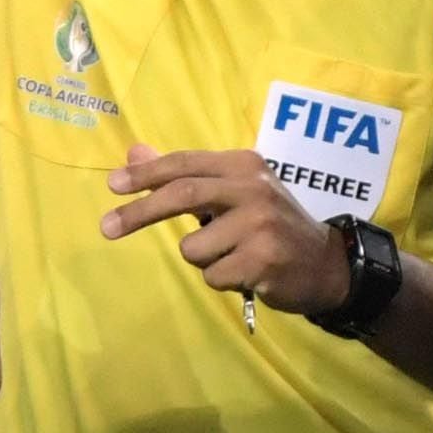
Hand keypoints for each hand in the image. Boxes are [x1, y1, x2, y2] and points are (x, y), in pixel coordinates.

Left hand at [102, 150, 352, 317]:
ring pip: (193, 247)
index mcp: (244, 165)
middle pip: (182, 195)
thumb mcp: (234, 191)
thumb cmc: (270, 225)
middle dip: (139, 212)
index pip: (185, 163)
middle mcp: (253, 188)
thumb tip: (133, 152)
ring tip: (233, 255)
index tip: (112, 185)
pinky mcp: (263, 260)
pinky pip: (212, 276)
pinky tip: (248, 273)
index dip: (146, 173)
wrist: (326, 265)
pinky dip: (221, 279)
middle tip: (106, 228)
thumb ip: (185, 174)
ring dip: (202, 259)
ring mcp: (260, 225)